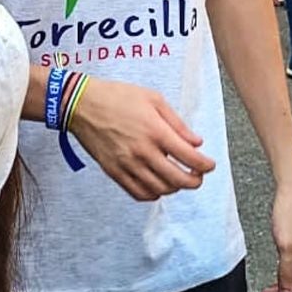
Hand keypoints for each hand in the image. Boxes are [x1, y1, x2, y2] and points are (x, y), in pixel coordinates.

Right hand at [67, 78, 216, 201]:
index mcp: (155, 131)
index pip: (189, 158)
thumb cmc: (118, 96)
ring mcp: (127, 165)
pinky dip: (153, 194)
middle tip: (198, 176)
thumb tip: (196, 143)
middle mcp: (143, 152)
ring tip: (177, 177)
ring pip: (160, 190)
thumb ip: (177, 123)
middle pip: (178, 180)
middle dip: (194, 181)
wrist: (82, 104)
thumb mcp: (153, 99)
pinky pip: (138, 193)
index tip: (210, 165)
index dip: (205, 165)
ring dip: (174, 187)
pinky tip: (158, 185)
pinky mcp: (114, 172)